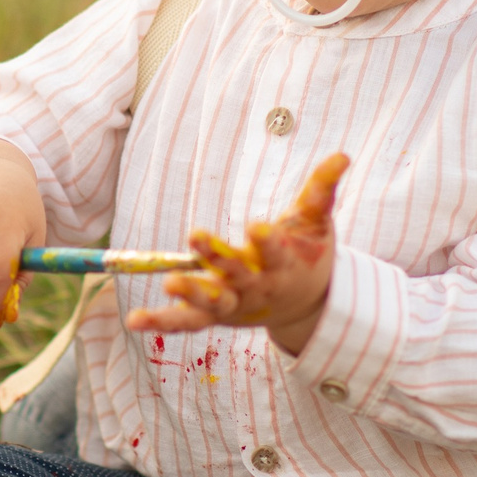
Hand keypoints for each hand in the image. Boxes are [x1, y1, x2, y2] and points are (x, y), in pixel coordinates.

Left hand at [125, 153, 346, 355]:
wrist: (303, 304)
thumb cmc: (307, 255)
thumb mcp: (316, 223)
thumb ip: (322, 191)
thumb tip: (342, 155)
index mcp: (284, 267)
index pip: (277, 254)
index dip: (268, 242)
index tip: (257, 227)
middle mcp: (257, 289)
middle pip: (238, 277)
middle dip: (219, 258)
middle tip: (197, 237)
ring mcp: (234, 305)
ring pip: (211, 304)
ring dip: (190, 295)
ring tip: (169, 284)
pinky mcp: (214, 316)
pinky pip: (186, 322)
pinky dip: (161, 322)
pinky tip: (134, 319)